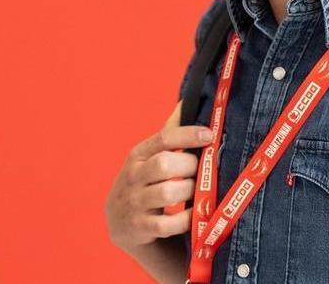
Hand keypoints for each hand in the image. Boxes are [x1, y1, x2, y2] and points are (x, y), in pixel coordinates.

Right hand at [105, 103, 213, 251]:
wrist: (119, 222)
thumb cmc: (142, 182)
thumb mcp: (148, 157)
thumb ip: (168, 133)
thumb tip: (187, 101)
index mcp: (138, 154)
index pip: (163, 138)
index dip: (188, 135)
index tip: (209, 135)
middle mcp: (134, 176)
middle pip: (165, 164)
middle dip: (189, 167)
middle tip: (202, 171)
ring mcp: (135, 202)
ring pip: (167, 193)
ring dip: (189, 192)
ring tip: (198, 192)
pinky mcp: (140, 227)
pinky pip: (168, 224)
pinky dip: (185, 219)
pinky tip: (194, 215)